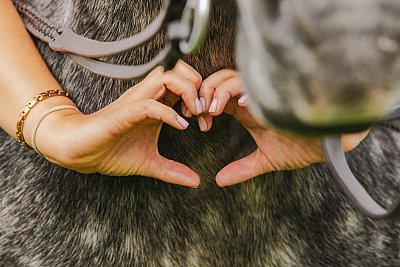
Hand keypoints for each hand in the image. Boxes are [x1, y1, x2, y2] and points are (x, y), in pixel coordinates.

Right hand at [34, 61, 202, 187]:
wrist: (82, 153)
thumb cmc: (112, 151)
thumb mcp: (150, 163)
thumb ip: (173, 170)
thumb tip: (196, 182)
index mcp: (157, 104)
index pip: (185, 82)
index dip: (202, 95)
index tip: (208, 118)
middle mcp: (148, 97)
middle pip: (179, 69)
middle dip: (199, 86)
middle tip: (204, 111)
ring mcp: (136, 102)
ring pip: (166, 77)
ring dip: (187, 92)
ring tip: (195, 114)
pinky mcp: (124, 113)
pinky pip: (150, 104)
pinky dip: (168, 113)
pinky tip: (181, 126)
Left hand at [199, 69, 368, 186]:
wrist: (329, 143)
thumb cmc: (302, 147)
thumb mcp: (265, 159)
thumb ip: (242, 168)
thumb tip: (218, 181)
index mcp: (245, 109)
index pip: (214, 96)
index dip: (201, 105)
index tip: (198, 123)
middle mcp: (251, 97)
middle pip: (216, 81)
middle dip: (203, 93)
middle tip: (197, 113)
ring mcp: (263, 91)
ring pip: (230, 77)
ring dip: (217, 91)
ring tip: (214, 111)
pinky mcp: (276, 88)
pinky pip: (254, 80)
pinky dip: (243, 88)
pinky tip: (240, 104)